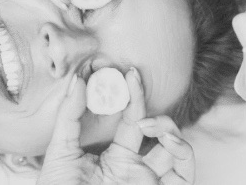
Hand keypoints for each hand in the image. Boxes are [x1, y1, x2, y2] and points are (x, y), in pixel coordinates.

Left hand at [38, 71, 193, 184]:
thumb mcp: (60, 153)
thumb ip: (69, 116)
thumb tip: (78, 79)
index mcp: (113, 158)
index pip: (129, 119)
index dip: (130, 95)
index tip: (126, 72)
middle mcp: (135, 167)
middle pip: (154, 128)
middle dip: (146, 102)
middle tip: (133, 79)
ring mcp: (150, 180)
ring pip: (175, 146)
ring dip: (166, 125)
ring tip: (146, 122)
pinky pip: (185, 171)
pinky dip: (182, 149)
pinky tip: (166, 139)